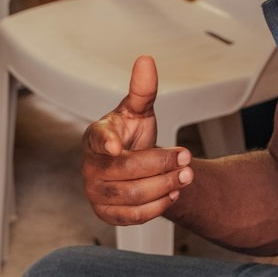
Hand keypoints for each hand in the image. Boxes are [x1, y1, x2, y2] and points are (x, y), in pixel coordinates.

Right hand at [82, 54, 193, 225]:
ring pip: (132, 194)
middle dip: (161, 163)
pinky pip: (133, 216)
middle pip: (126, 169)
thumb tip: (146, 60)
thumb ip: (142, 90)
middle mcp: (91, 166)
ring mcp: (95, 192)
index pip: (96, 138)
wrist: (136, 167)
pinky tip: (173, 193)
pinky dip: (157, 206)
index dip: (105, 142)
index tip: (117, 146)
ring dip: (164, 185)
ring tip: (186, 176)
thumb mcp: (139, 112)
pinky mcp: (107, 214)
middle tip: (187, 157)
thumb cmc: (132, 136)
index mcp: (95, 137)